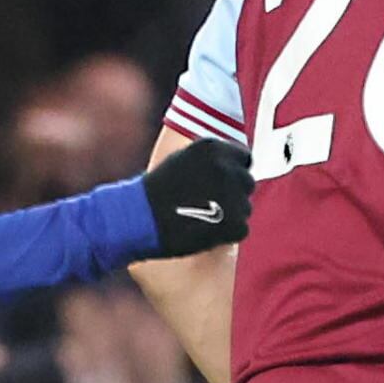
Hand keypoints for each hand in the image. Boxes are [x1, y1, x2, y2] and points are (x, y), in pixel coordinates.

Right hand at [139, 137, 252, 255]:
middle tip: (208, 205)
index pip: (243, 158)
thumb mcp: (181, 160)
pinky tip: (202, 232)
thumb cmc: (154, 192)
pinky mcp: (235, 223)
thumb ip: (209, 161)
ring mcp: (234, 196)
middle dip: (232, 194)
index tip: (219, 184)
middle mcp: (228, 168)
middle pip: (246, 183)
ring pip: (244, 207)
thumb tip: (231, 168)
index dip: (232, 172)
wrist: (137, 220)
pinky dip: (225, 234)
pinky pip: (240, 229)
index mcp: (215, 148)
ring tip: (200, 219)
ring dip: (229, 214)